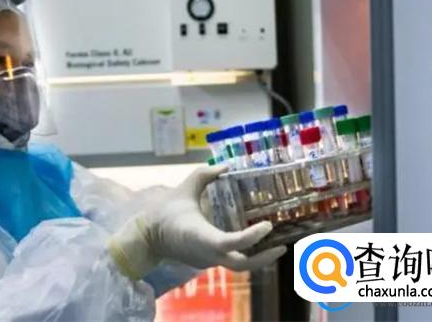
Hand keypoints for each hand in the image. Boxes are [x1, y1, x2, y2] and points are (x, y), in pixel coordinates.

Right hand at [109, 166, 286, 279]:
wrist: (148, 237)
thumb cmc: (166, 212)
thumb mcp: (185, 188)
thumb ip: (205, 175)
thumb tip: (226, 166)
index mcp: (202, 237)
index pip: (231, 243)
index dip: (251, 237)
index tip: (267, 226)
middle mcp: (207, 254)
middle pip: (242, 265)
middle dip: (265, 257)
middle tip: (283, 244)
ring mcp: (207, 261)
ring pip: (239, 266)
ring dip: (259, 257)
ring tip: (276, 243)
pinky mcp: (207, 262)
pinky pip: (230, 260)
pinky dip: (246, 253)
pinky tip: (257, 242)